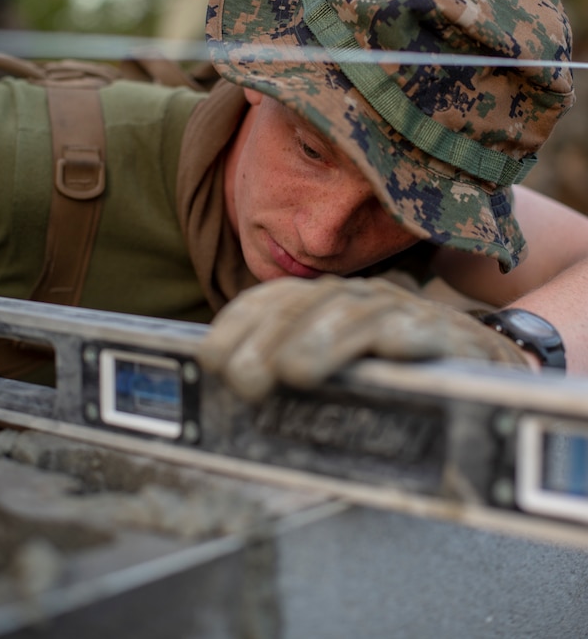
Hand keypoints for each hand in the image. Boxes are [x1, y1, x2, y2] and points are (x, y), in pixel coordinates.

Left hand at [198, 275, 529, 401]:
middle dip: (269, 341)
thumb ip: (292, 370)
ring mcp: (403, 312)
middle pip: (307, 307)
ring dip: (322, 340)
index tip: (209, 360)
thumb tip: (233, 393)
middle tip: (244, 381)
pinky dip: (405, 335)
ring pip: (357, 315)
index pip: (274, 299)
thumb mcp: (339, 368)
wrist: (482, 363)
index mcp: (325, 303)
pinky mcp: (448, 335)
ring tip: (294, 371)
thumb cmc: (397, 372)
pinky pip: (423, 331)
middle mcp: (359, 298)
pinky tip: (389, 349)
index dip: (238, 324)